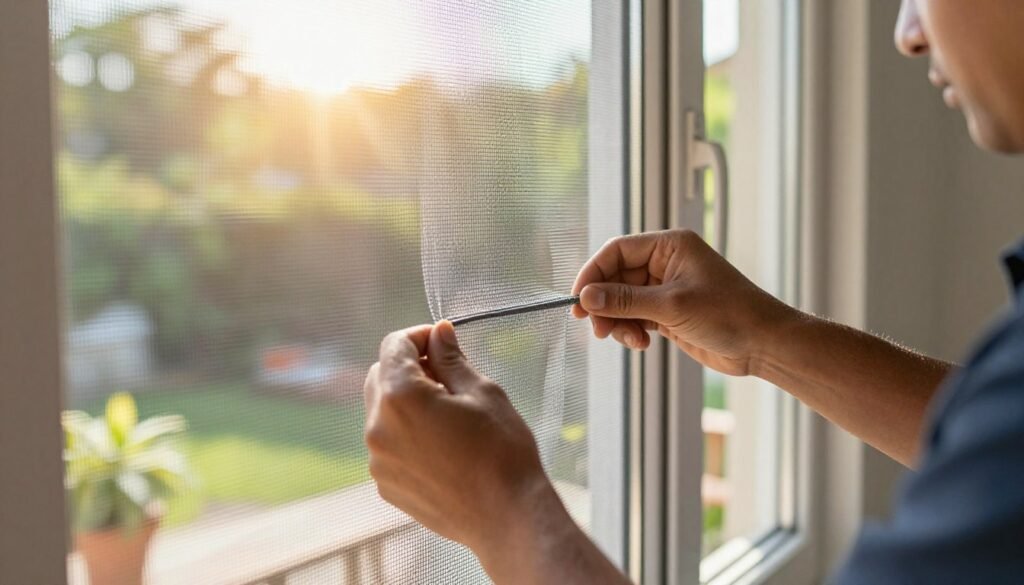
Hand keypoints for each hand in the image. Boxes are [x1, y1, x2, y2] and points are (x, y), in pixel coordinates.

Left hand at [363, 321, 555, 553]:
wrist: (506, 516)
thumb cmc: (501, 451)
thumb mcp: (482, 392)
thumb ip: (451, 359)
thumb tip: (438, 333)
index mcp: (400, 397)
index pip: (394, 346)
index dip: (419, 336)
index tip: (441, 341)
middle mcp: (378, 427)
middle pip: (380, 376)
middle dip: (408, 367)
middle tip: (447, 375)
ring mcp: (378, 460)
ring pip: (381, 412)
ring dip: (406, 402)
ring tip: (447, 413)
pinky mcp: (386, 484)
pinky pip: (387, 444)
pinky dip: (406, 433)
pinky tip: (442, 444)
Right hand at [572, 229, 797, 376]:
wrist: (763, 344)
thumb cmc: (729, 313)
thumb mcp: (671, 306)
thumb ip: (625, 301)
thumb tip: (587, 297)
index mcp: (669, 246)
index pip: (617, 251)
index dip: (593, 273)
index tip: (578, 300)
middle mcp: (666, 263)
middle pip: (616, 278)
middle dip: (605, 304)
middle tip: (596, 328)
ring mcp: (666, 289)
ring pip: (623, 301)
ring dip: (618, 322)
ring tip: (627, 340)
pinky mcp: (668, 313)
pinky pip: (635, 318)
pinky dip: (631, 331)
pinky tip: (641, 344)